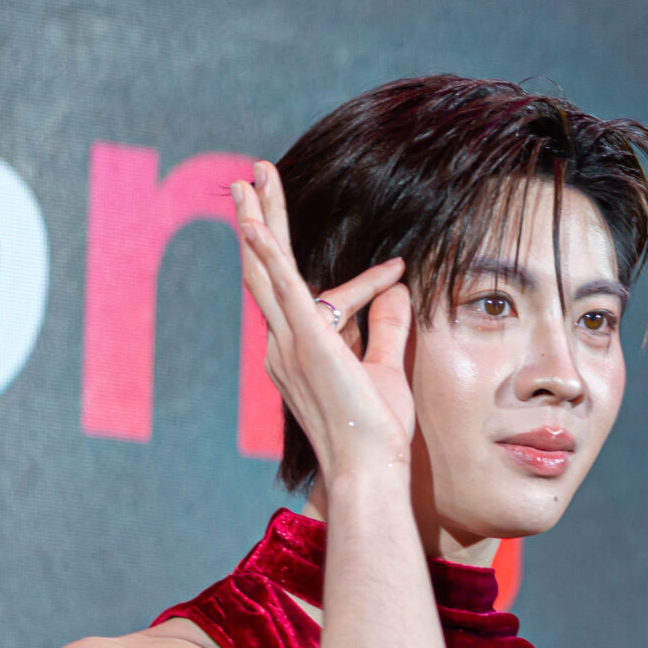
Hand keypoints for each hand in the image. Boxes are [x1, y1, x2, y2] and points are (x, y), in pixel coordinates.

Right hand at [232, 160, 414, 485]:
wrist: (366, 467)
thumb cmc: (375, 431)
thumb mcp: (385, 368)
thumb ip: (387, 326)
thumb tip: (400, 286)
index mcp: (299, 352)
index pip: (320, 299)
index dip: (362, 283)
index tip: (397, 270)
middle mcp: (283, 345)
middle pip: (265, 272)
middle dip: (258, 224)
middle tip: (247, 182)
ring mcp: (289, 343)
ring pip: (265, 270)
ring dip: (258, 222)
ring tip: (249, 181)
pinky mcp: (306, 342)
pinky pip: (282, 289)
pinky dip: (267, 254)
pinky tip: (254, 224)